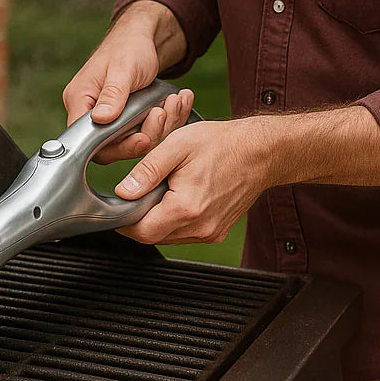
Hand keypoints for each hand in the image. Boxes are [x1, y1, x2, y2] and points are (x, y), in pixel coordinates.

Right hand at [62, 7, 192, 163]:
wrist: (143, 38)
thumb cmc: (128, 47)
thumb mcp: (123, 69)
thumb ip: (112, 94)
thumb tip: (99, 119)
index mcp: (79, 100)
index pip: (86, 139)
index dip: (114, 146)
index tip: (142, 139)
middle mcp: (90, 113)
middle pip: (111, 146)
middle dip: (142, 136)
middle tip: (162, 116)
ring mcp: (109, 118)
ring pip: (132, 141)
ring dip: (159, 127)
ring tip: (175, 103)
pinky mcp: (126, 120)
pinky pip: (144, 131)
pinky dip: (165, 121)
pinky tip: (179, 103)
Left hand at [114, 117, 271, 244]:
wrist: (260, 151)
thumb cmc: (223, 144)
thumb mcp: (178, 145)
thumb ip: (147, 170)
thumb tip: (123, 191)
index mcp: (186, 207)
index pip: (142, 231)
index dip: (124, 221)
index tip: (119, 206)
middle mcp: (200, 227)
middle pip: (154, 236)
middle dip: (141, 218)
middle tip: (141, 192)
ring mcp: (210, 232)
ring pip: (169, 236)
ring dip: (159, 219)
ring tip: (165, 190)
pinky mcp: (217, 232)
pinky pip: (186, 234)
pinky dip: (176, 220)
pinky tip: (181, 196)